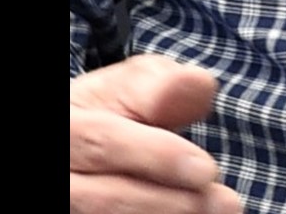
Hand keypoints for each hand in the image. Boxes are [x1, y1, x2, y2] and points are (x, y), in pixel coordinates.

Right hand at [70, 52, 243, 212]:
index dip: (155, 156)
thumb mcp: (130, 89)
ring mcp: (68, 206)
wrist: (85, 145)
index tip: (205, 170)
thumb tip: (199, 84)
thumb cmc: (112, 112)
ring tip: (217, 213)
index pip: (100, 143)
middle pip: (101, 198)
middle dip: (166, 203)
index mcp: (63, 127)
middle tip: (225, 203)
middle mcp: (60, 177)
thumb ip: (161, 88)